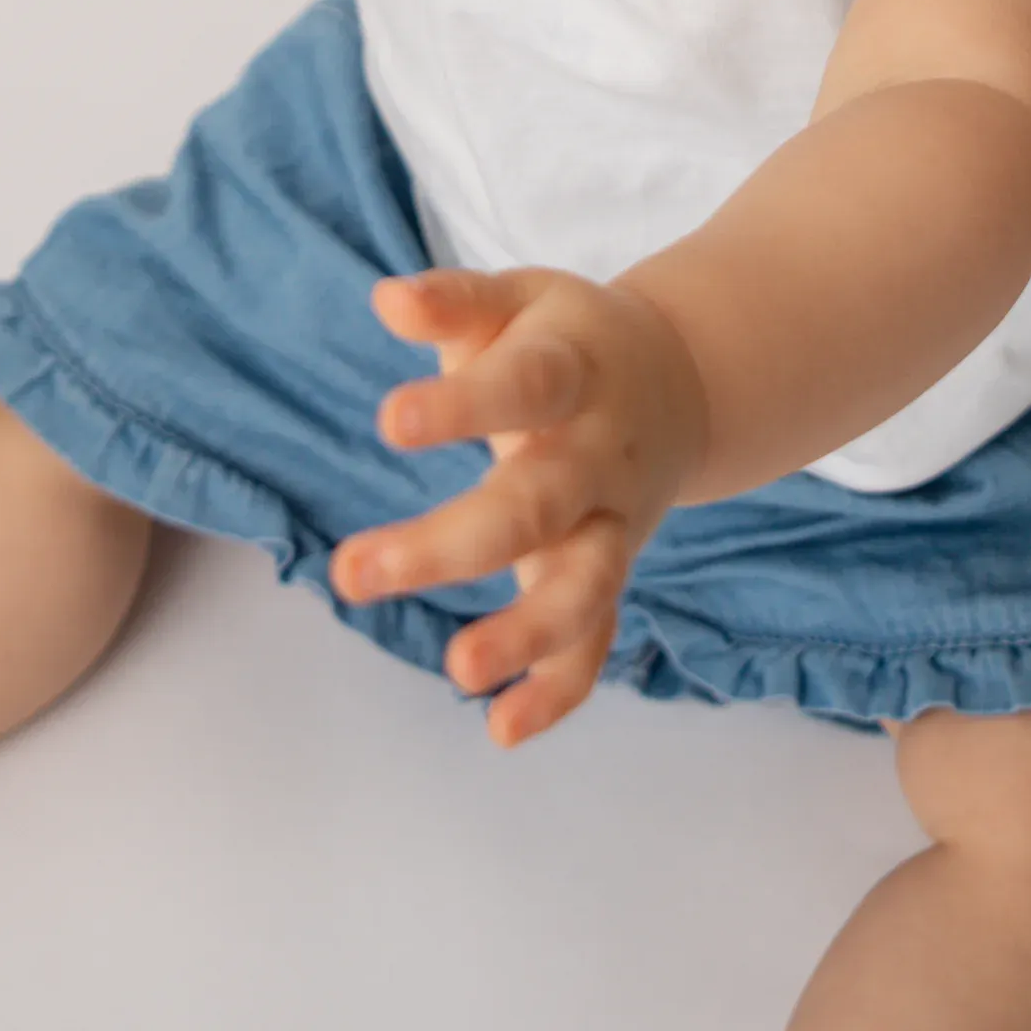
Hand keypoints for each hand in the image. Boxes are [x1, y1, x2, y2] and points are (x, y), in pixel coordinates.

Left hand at [329, 269, 709, 748]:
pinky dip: (558, 690)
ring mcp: (612, 524)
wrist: (678, 380)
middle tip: (352, 573)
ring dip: (524, 633)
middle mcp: (600, 456)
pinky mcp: (609, 573)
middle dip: (447, 545)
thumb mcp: (520, 300)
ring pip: (583, 589)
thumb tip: (387, 300)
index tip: (388, 422)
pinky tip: (500, 730)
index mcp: (576, 371)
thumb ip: (455, 301)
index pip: (523, 388)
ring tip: (456, 669)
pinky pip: (595, 640)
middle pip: (535, 506)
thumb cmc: (564, 337)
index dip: (460, 407)